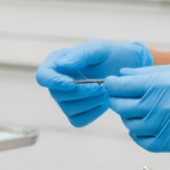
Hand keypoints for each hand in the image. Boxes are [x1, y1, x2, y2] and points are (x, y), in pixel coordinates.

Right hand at [36, 40, 152, 126]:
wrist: (126, 68)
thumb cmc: (110, 54)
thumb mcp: (97, 49)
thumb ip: (79, 55)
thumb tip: (62, 65)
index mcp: (56, 63)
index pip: (43, 76)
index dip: (53, 82)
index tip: (71, 83)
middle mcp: (57, 82)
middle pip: (57, 95)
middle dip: (81, 92)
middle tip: (101, 85)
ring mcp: (66, 100)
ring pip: (68, 109)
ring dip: (89, 102)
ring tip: (105, 91)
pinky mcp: (77, 113)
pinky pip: (78, 120)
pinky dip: (93, 112)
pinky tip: (103, 102)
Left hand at [103, 63, 169, 151]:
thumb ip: (146, 73)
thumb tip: (122, 75)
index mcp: (160, 83)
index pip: (119, 86)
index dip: (111, 84)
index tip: (111, 84)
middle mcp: (160, 105)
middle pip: (120, 106)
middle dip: (116, 100)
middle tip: (120, 97)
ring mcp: (165, 125)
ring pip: (130, 124)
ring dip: (128, 117)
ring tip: (138, 110)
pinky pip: (143, 142)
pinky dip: (138, 134)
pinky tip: (144, 126)